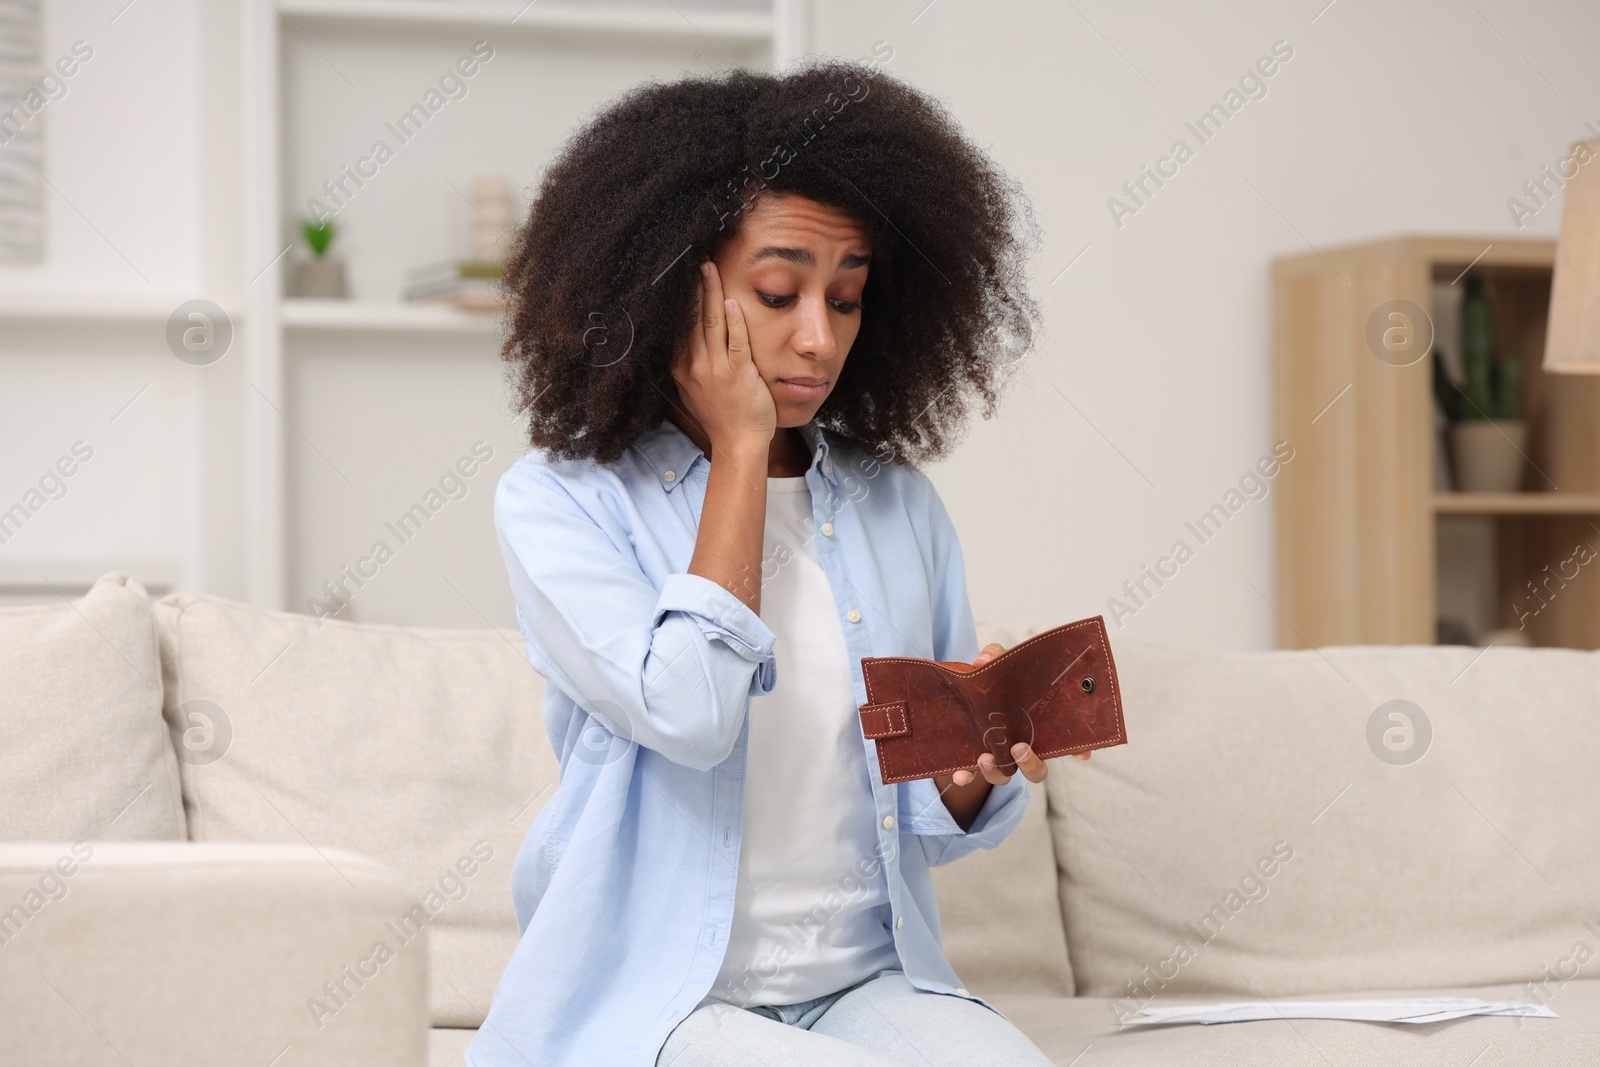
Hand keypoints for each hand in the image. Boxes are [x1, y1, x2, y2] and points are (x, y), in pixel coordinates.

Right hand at [669, 259, 775, 455]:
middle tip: (693, 260)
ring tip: (708, 269)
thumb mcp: (692, 390)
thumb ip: (686, 365)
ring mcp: (715, 369)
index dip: (678, 299)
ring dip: (710, 293)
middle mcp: (693, 365)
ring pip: (711, 323)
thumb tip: (680, 343)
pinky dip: (733, 322)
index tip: (679, 276)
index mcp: (681, 367)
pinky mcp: (738, 373)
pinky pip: (735, 342)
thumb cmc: (720, 417)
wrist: (738, 443)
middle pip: (691, 318)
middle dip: (692, 286)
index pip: (677, 325)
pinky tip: (732, 302)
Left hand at [939, 641, 1091, 788]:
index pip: (1065, 743)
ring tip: (984, 758)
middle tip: (1020, 748)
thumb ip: (996, 656)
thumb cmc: (995, 684)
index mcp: (1037, 728)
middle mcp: (1022, 748)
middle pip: (1037, 770)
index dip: (1077, 750)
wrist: (964, 700)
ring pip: (1005, 776)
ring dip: (996, 772)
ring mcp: (999, 758)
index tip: (1082, 753)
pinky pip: (971, 777)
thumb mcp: (1000, 666)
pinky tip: (960, 776)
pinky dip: (966, 777)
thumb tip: (982, 660)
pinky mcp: (973, 761)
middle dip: (1031, 764)